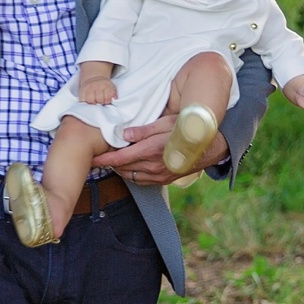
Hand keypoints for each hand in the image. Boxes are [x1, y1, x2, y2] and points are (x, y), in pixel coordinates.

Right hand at [78, 74, 117, 105]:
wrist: (93, 79)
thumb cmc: (104, 86)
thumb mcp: (111, 87)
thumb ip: (113, 94)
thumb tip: (114, 99)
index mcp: (105, 85)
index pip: (107, 98)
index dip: (107, 102)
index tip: (107, 102)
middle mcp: (96, 86)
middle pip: (99, 100)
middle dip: (101, 103)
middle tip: (101, 103)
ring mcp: (88, 88)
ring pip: (90, 100)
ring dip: (93, 104)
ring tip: (94, 103)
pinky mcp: (81, 91)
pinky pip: (82, 100)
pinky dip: (85, 103)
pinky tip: (88, 102)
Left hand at [92, 115, 225, 186]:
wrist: (209, 147)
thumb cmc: (187, 129)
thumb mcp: (166, 122)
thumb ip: (143, 130)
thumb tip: (124, 135)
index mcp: (152, 150)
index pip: (121, 158)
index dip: (105, 159)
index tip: (94, 157)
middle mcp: (155, 166)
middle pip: (124, 168)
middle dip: (110, 164)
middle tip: (100, 156)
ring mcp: (160, 176)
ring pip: (132, 176)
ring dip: (121, 169)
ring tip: (113, 161)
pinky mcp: (164, 180)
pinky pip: (143, 181)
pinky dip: (133, 174)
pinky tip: (130, 167)